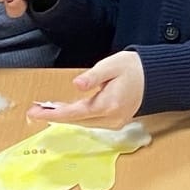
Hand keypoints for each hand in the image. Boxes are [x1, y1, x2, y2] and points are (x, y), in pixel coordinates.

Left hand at [29, 50, 144, 126]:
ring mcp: (115, 123)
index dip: (53, 114)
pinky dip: (78, 118)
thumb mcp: (112, 65)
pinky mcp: (116, 123)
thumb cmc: (133, 69)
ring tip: (47, 110)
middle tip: (35, 110)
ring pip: (83, 124)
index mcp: (108, 104)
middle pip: (77, 121)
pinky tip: (67, 111)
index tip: (35, 112)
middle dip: (55, 116)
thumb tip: (77, 84)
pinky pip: (91, 123)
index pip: (75, 113)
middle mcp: (111, 118)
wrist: (155, 78)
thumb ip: (93, 76)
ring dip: (65, 117)